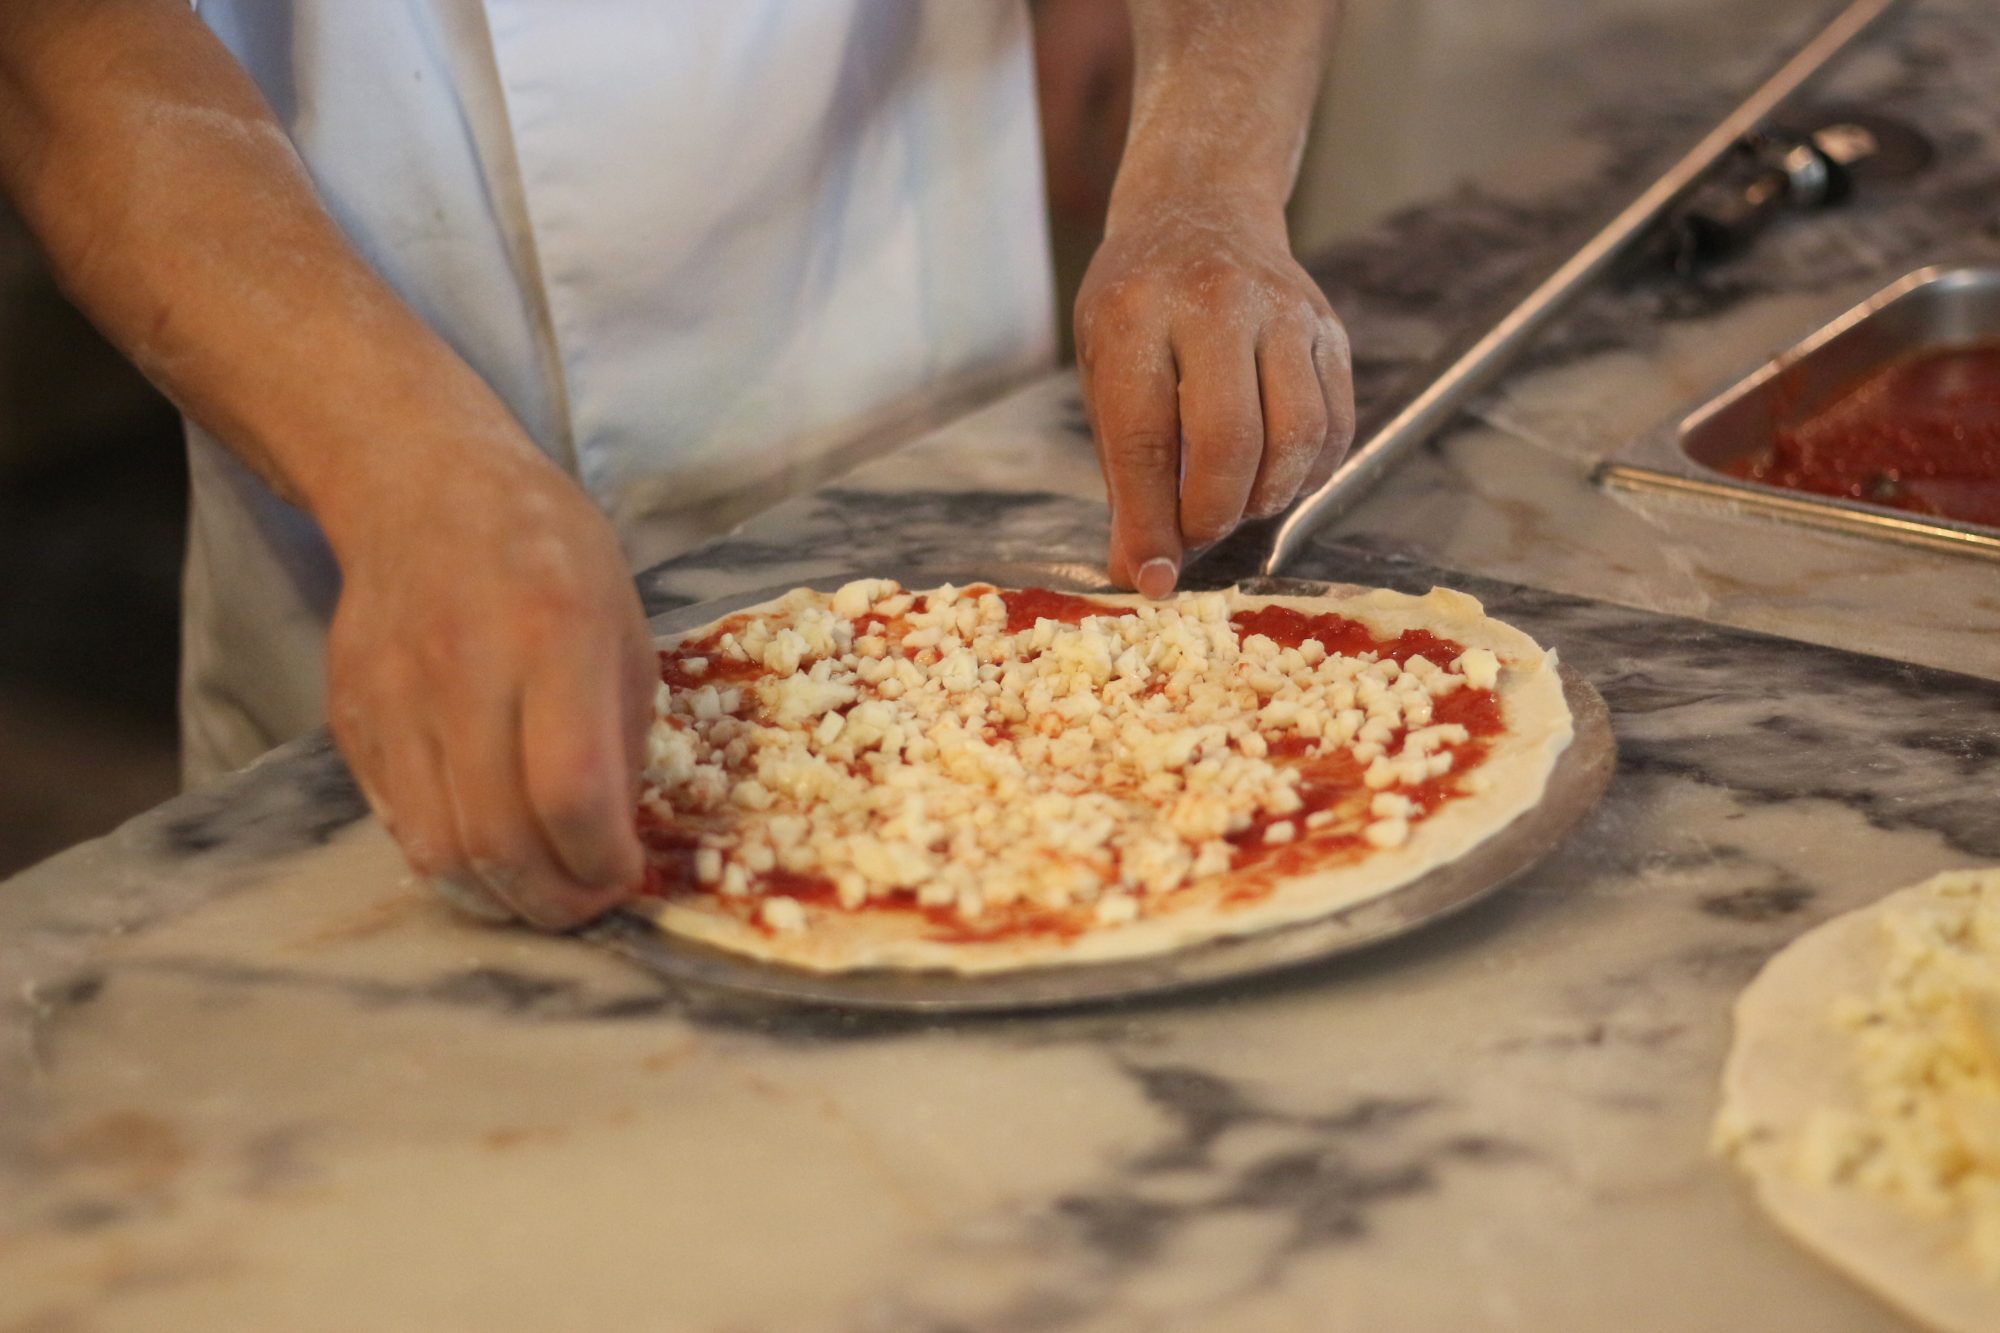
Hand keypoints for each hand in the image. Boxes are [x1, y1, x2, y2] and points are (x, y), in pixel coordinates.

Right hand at [325, 439, 654, 929]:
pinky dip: (449, 854)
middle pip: (495, 840)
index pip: (570, 793)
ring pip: (436, 850)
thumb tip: (617, 838)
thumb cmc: (548, 550)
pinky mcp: (349, 719)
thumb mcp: (623, 623)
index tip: (625, 876)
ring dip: (496, 896)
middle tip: (583, 905)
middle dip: (551, 902)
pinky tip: (486, 844)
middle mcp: (464, 672)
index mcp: (551, 638)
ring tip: (538, 889)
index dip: (601, 861)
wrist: (423, 488)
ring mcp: (393, 699)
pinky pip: (396, 821)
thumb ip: (623, 734)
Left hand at [1075, 200, 1354, 597]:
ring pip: (1297, 437)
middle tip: (1197, 533)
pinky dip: (1308, 473)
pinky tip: (1275, 476)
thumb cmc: (1137, 309)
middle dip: (1214, 512)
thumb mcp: (1103, 372)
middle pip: (1231, 441)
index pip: (1146, 438)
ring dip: (1266, 496)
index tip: (1152, 577)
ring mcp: (1284, 312)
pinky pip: (1336, 425)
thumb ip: (1124, 473)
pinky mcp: (1329, 329)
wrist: (1199, 211)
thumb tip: (1141, 573)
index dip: (1150, 522)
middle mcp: (1216, 305)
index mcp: (1137, 315)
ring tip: (1235, 501)